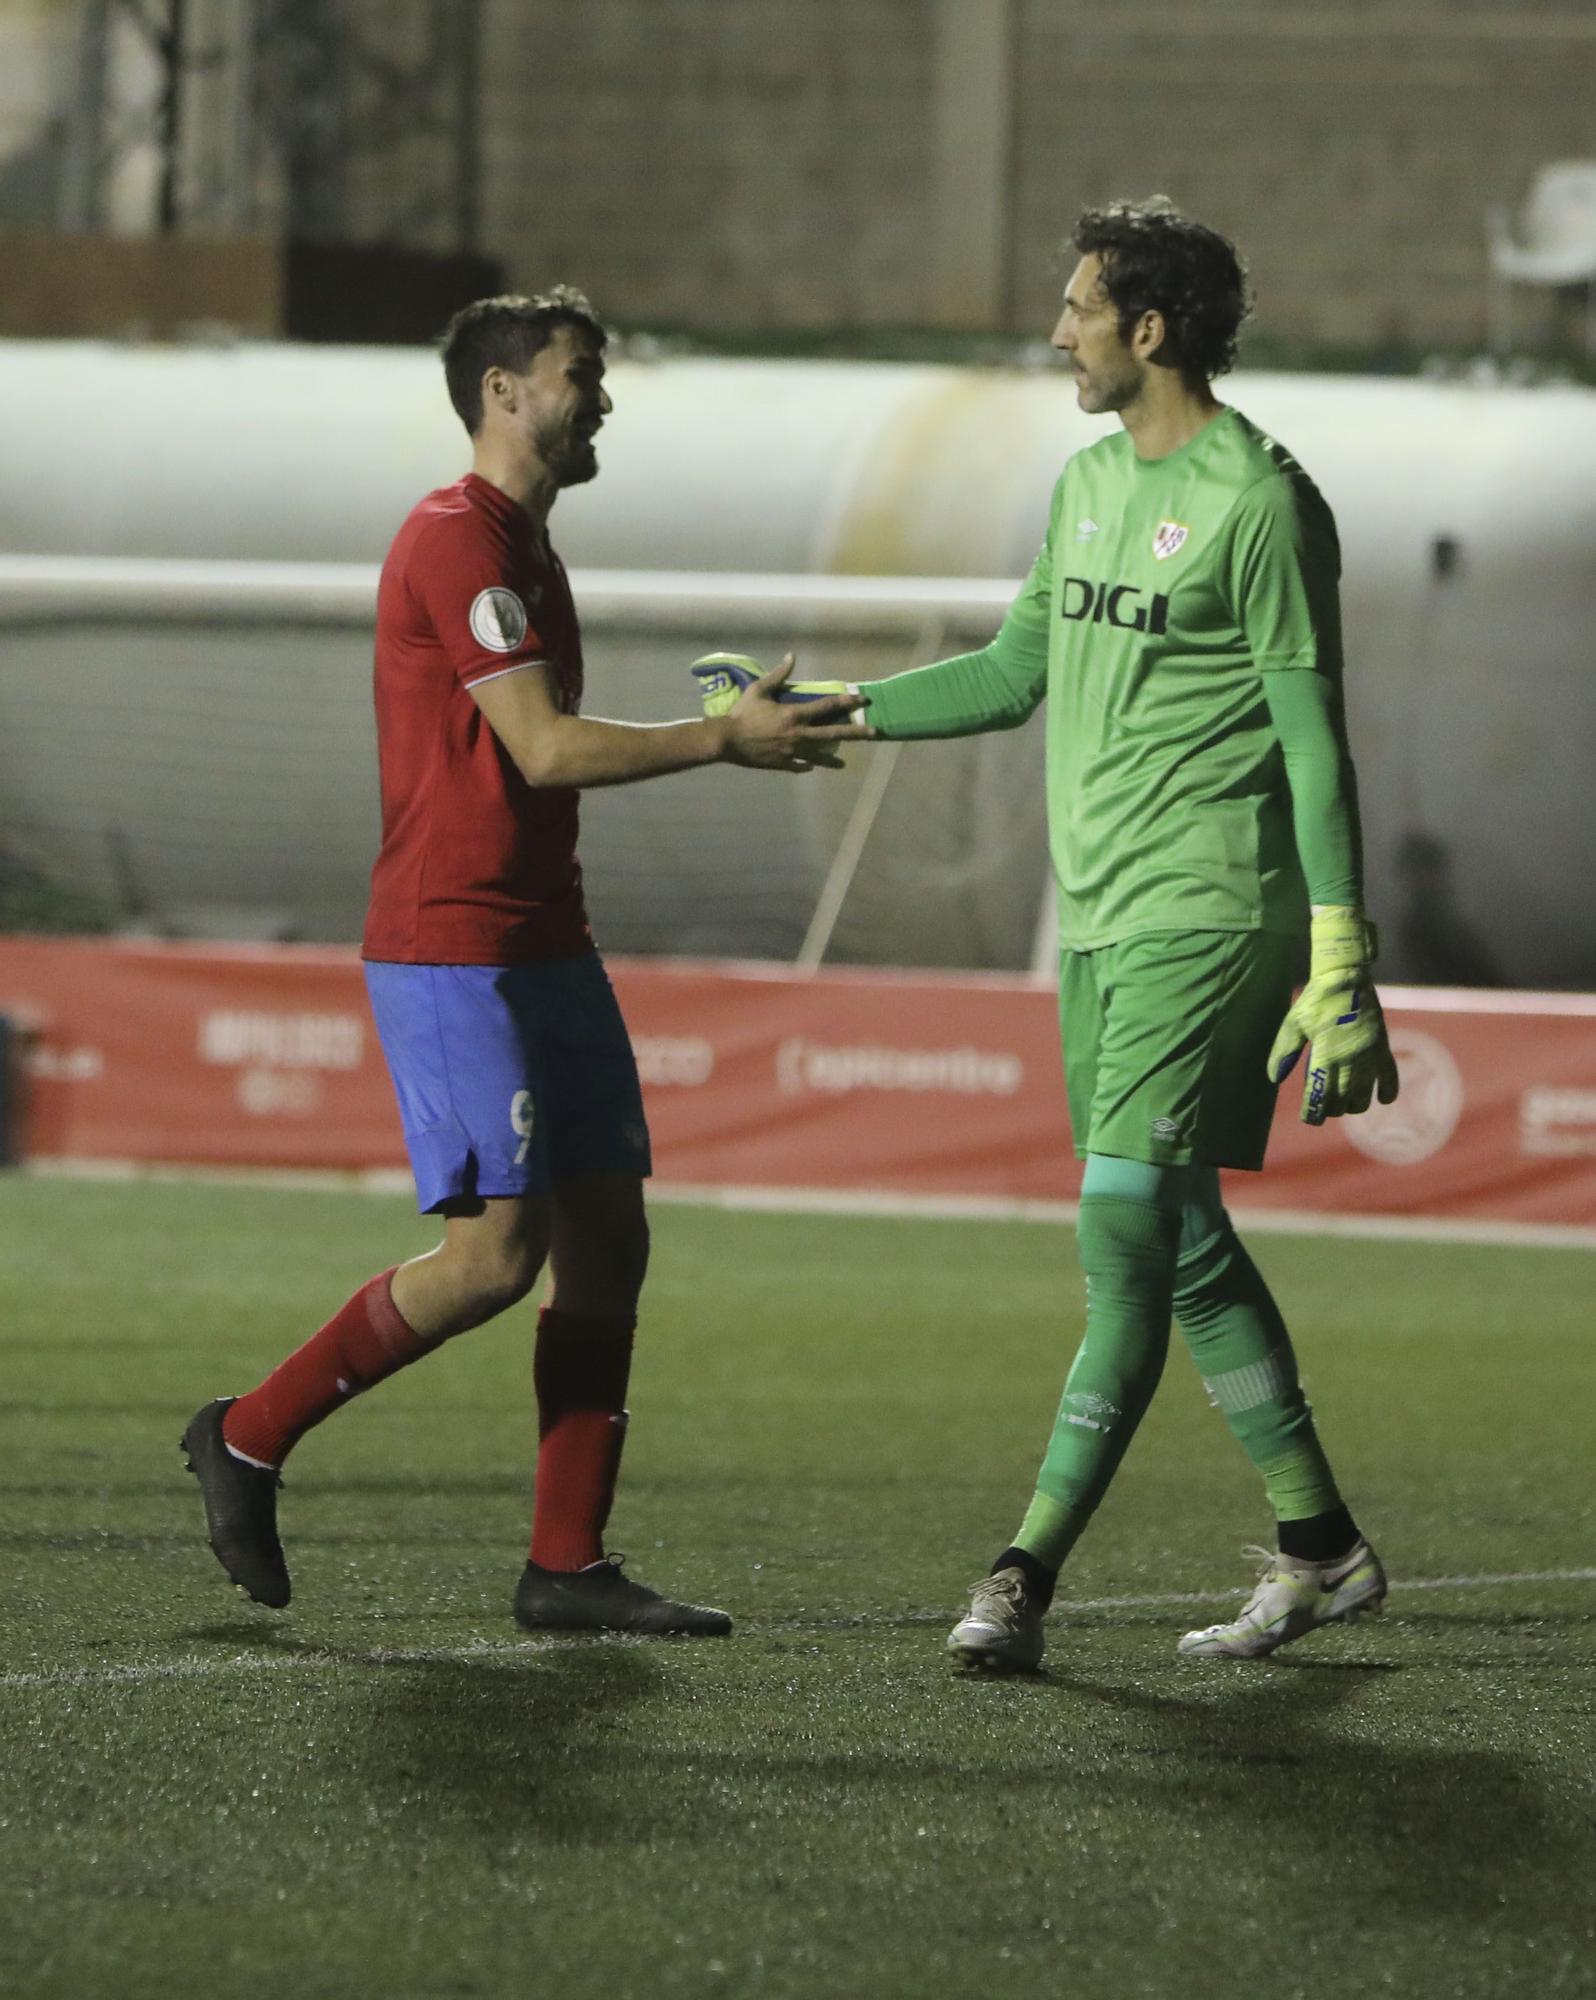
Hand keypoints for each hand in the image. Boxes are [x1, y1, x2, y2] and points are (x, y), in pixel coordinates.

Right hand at [715, 654, 869, 772]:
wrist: (726, 741)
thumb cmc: (741, 713)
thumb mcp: (758, 689)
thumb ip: (778, 674)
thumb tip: (792, 656)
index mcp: (794, 714)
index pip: (827, 706)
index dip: (846, 701)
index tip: (861, 699)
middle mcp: (798, 734)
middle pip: (833, 734)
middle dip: (856, 732)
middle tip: (874, 732)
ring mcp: (792, 752)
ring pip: (819, 756)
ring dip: (833, 760)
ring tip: (844, 764)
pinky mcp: (782, 764)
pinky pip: (799, 766)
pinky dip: (806, 766)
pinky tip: (812, 766)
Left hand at [1267, 908, 1400, 1124]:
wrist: (1346, 977)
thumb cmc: (1316, 999)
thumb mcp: (1294, 1022)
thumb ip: (1284, 1050)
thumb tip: (1273, 1078)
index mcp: (1326, 1053)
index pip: (1320, 1095)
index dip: (1313, 1112)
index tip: (1309, 1118)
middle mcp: (1350, 1057)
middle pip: (1341, 1100)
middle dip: (1331, 1109)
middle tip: (1324, 1107)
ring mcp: (1369, 1054)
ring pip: (1364, 1095)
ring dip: (1354, 1105)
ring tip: (1345, 1103)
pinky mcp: (1382, 1047)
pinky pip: (1391, 1076)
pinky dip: (1387, 1092)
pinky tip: (1381, 1100)